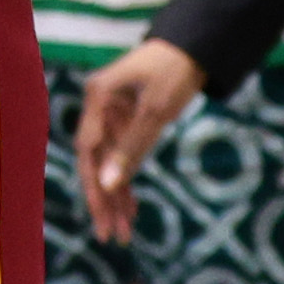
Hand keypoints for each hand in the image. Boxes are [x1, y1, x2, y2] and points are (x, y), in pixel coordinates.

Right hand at [72, 41, 203, 243]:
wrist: (195, 48)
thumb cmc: (174, 73)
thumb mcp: (156, 112)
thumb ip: (131, 148)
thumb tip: (108, 184)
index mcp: (96, 98)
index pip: (88, 151)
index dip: (94, 188)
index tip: (103, 219)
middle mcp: (98, 107)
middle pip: (94, 161)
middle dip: (103, 200)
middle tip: (111, 236)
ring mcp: (112, 114)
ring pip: (108, 162)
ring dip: (116, 195)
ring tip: (124, 230)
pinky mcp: (127, 119)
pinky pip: (122, 154)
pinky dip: (127, 179)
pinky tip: (131, 206)